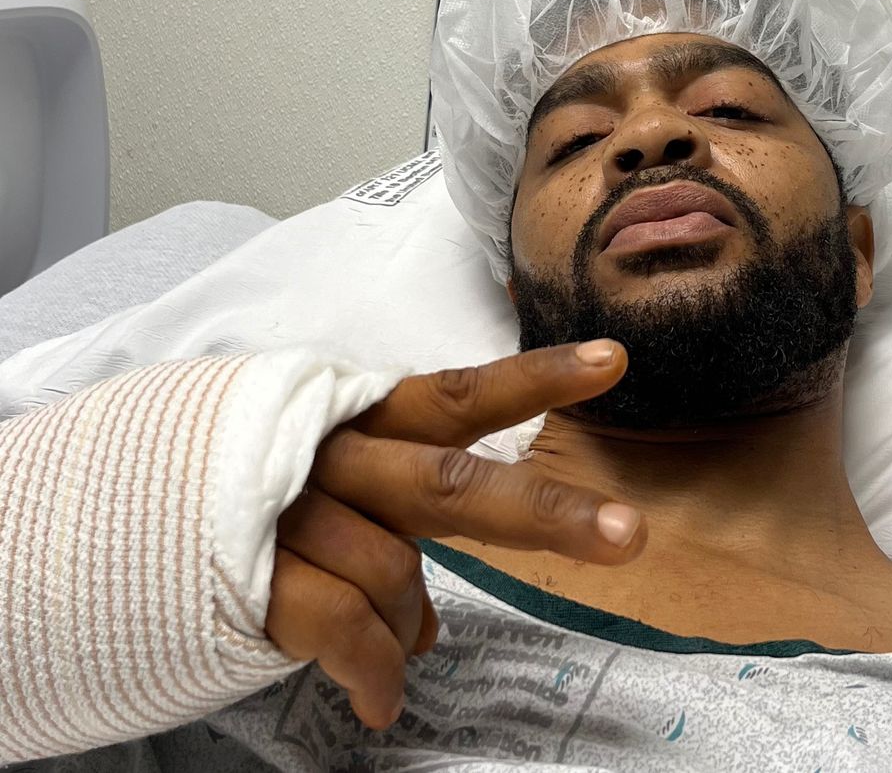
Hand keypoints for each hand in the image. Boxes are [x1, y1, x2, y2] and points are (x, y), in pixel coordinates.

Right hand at [264, 339, 643, 729]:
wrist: (90, 526)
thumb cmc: (225, 501)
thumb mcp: (314, 490)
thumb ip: (384, 537)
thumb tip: (427, 632)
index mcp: (354, 420)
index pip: (453, 395)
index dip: (534, 379)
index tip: (612, 364)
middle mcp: (331, 456)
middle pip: (451, 482)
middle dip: (545, 513)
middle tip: (627, 535)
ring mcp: (290, 513)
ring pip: (395, 574)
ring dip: (405, 623)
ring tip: (395, 654)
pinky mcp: (250, 575)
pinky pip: (343, 632)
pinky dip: (373, 673)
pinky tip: (381, 701)